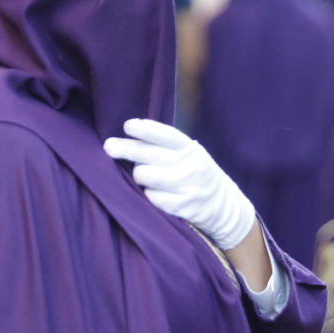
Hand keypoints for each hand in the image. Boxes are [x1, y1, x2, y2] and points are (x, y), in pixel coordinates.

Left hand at [104, 118, 256, 250]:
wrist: (224, 206)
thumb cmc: (196, 175)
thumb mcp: (189, 156)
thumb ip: (165, 148)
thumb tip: (128, 138)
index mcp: (191, 149)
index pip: (166, 135)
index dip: (145, 129)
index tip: (127, 126)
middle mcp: (191, 165)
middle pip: (150, 154)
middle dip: (126, 149)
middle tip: (109, 146)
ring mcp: (189, 186)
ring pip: (148, 176)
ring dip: (139, 175)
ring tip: (141, 176)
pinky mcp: (186, 206)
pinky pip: (154, 198)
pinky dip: (149, 195)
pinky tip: (152, 193)